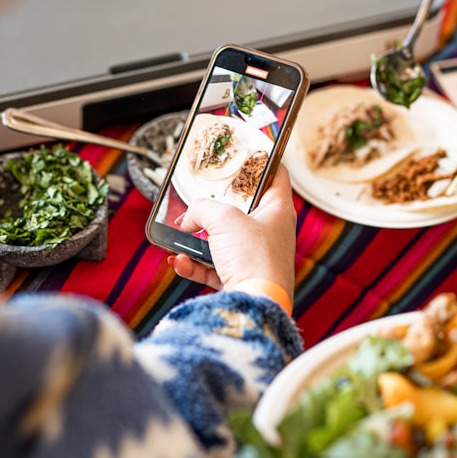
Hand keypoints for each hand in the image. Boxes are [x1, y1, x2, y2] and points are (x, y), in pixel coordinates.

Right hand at [167, 164, 296, 299]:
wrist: (256, 306)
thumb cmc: (254, 259)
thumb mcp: (223, 219)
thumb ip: (201, 208)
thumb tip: (189, 218)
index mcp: (278, 210)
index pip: (276, 175)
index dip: (263, 160)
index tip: (246, 151)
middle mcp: (270, 232)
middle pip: (242, 208)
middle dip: (216, 205)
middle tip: (199, 197)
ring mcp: (255, 257)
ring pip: (224, 239)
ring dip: (198, 238)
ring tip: (181, 233)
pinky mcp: (241, 279)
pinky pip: (213, 266)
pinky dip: (194, 264)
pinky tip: (178, 260)